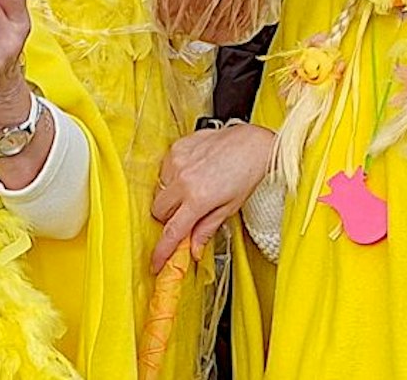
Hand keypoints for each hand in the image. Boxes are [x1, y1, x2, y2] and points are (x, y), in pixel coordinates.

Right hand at [151, 121, 275, 271]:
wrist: (251, 143)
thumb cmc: (247, 173)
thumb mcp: (230, 208)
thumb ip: (207, 228)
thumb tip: (194, 249)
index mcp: (199, 198)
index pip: (172, 231)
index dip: (162, 250)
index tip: (155, 262)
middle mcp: (183, 180)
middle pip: (158, 211)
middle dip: (168, 219)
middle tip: (185, 216)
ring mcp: (177, 161)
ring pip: (159, 190)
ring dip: (170, 197)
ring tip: (192, 190)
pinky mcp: (175, 148)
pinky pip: (163, 170)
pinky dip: (172, 177)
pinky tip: (191, 174)